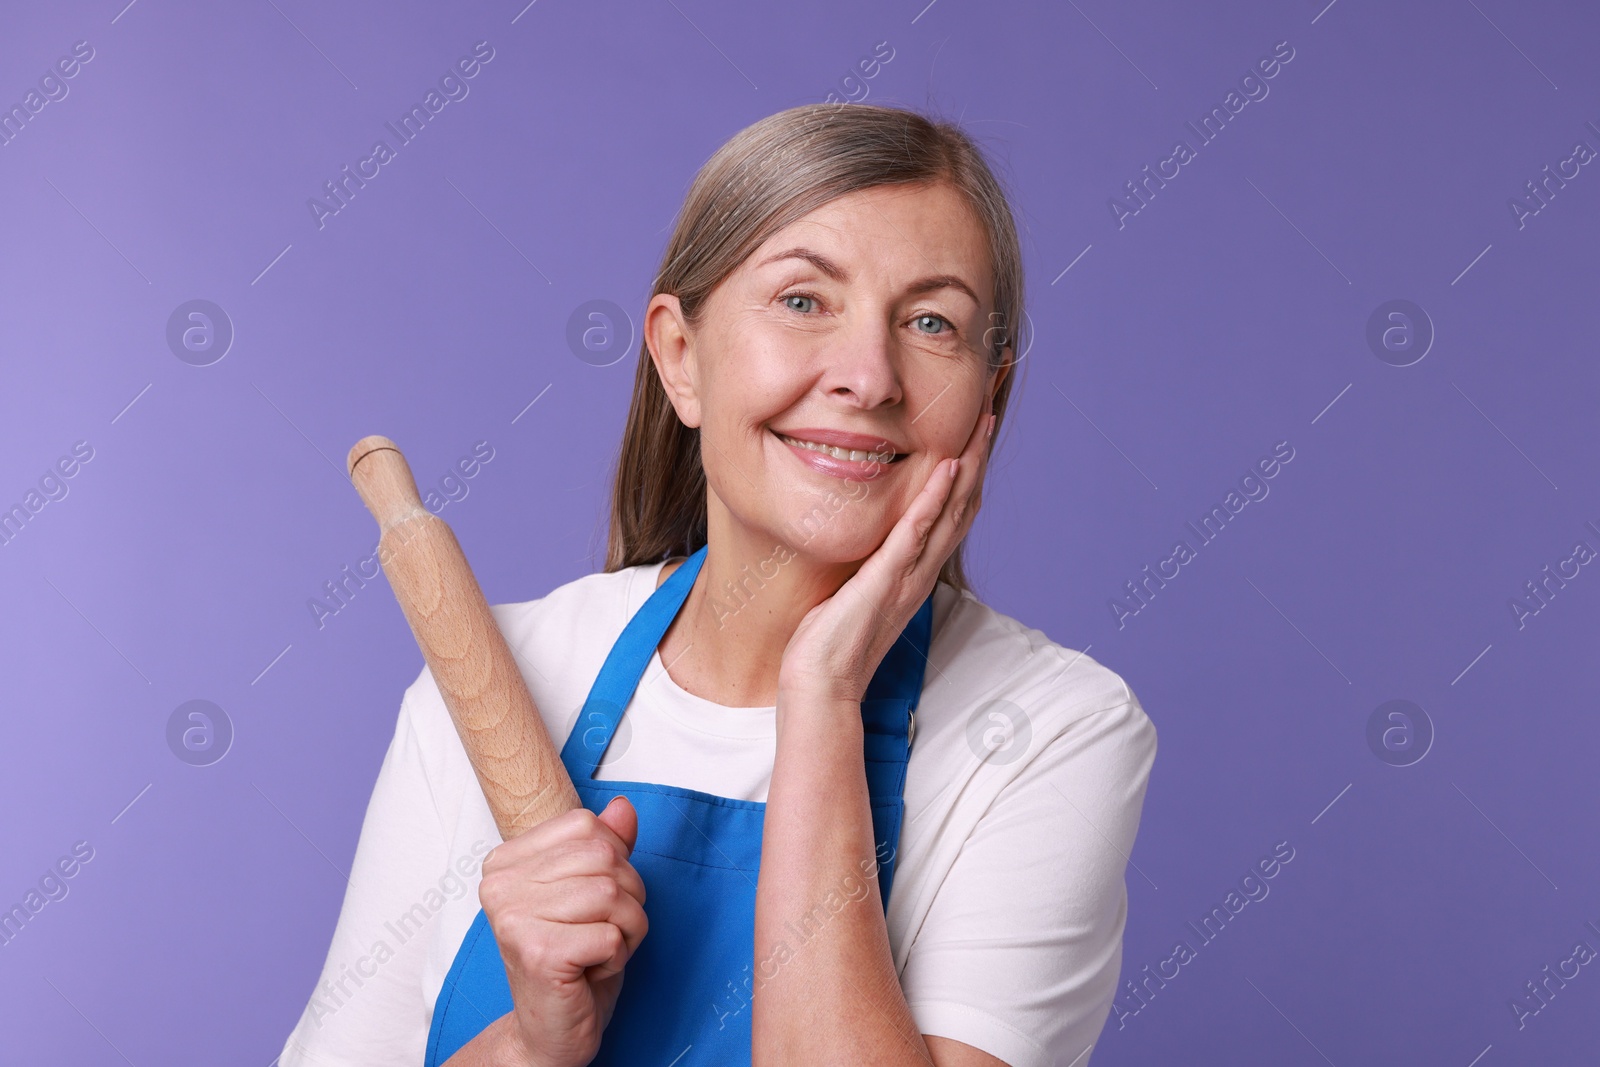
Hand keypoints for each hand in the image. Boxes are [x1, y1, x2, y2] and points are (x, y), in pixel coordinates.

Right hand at [477, 797, 647, 1066]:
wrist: (549, 1030)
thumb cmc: (571, 960)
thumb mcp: (592, 893)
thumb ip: (606, 846)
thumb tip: (622, 807)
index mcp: (505, 861)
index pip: (586, 825)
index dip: (612, 861)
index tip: (590, 900)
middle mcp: (500, 886)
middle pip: (605, 858)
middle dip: (626, 898)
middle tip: (599, 931)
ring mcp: (515, 919)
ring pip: (614, 894)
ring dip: (626, 929)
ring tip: (596, 950)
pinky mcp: (538, 954)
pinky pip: (613, 935)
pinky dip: (618, 956)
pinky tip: (589, 971)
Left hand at [777, 397, 995, 705]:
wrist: (823, 682)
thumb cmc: (831, 642)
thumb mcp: (855, 591)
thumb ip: (869, 565)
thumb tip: (866, 541)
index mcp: (915, 572)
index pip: (950, 515)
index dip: (967, 475)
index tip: (972, 438)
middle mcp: (921, 571)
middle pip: (963, 506)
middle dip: (978, 460)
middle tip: (989, 418)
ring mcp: (909, 575)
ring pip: (950, 512)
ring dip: (968, 467)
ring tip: (980, 429)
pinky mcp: (888, 579)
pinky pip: (916, 532)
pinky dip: (933, 498)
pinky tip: (946, 468)